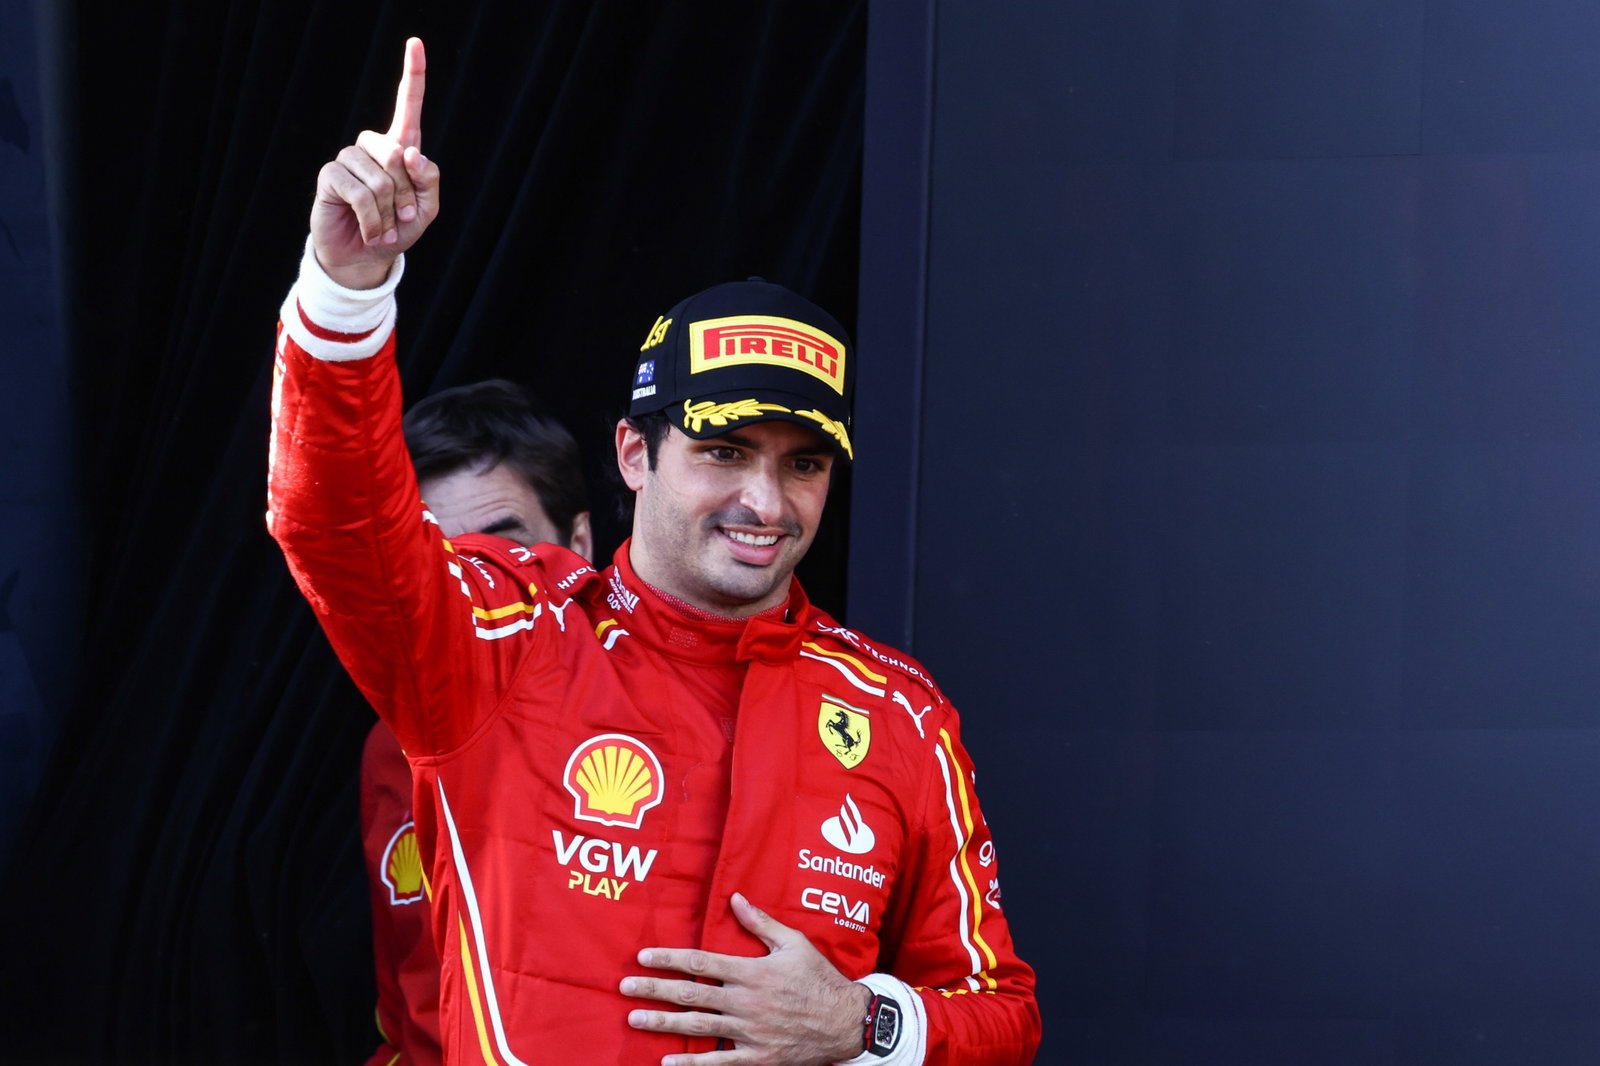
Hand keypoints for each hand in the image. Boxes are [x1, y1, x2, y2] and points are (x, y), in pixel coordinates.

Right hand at [310, 36, 440, 288]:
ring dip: (389, 212)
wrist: (367, 258)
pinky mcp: (331, 176)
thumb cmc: (398, 231)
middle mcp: (373, 147)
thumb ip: (429, 181)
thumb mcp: (427, 210)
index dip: (413, 76)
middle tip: (404, 219)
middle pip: (398, 153)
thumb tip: (411, 152)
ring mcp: (349, 159)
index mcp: (401, 149)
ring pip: (380, 178)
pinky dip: (372, 219)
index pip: (408, 106)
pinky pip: (359, 192)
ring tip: (384, 228)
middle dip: (407, 195)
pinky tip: (371, 231)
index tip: (416, 43)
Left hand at [621, 892, 871, 1064]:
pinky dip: (692, 1064)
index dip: (669, 959)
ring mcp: (750, 1031)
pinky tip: (667, 1062)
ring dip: (663, 1022)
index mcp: (752, 971)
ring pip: (698, 1026)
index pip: (701, 962)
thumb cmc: (820, 978)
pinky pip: (719, 1062)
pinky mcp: (757, 1056)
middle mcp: (746, 1001)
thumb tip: (735, 899)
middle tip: (625, 988)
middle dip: (654, 990)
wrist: (846, 1021)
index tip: (643, 957)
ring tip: (635, 1018)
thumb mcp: (795, 943)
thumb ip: (761, 923)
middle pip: (691, 994)